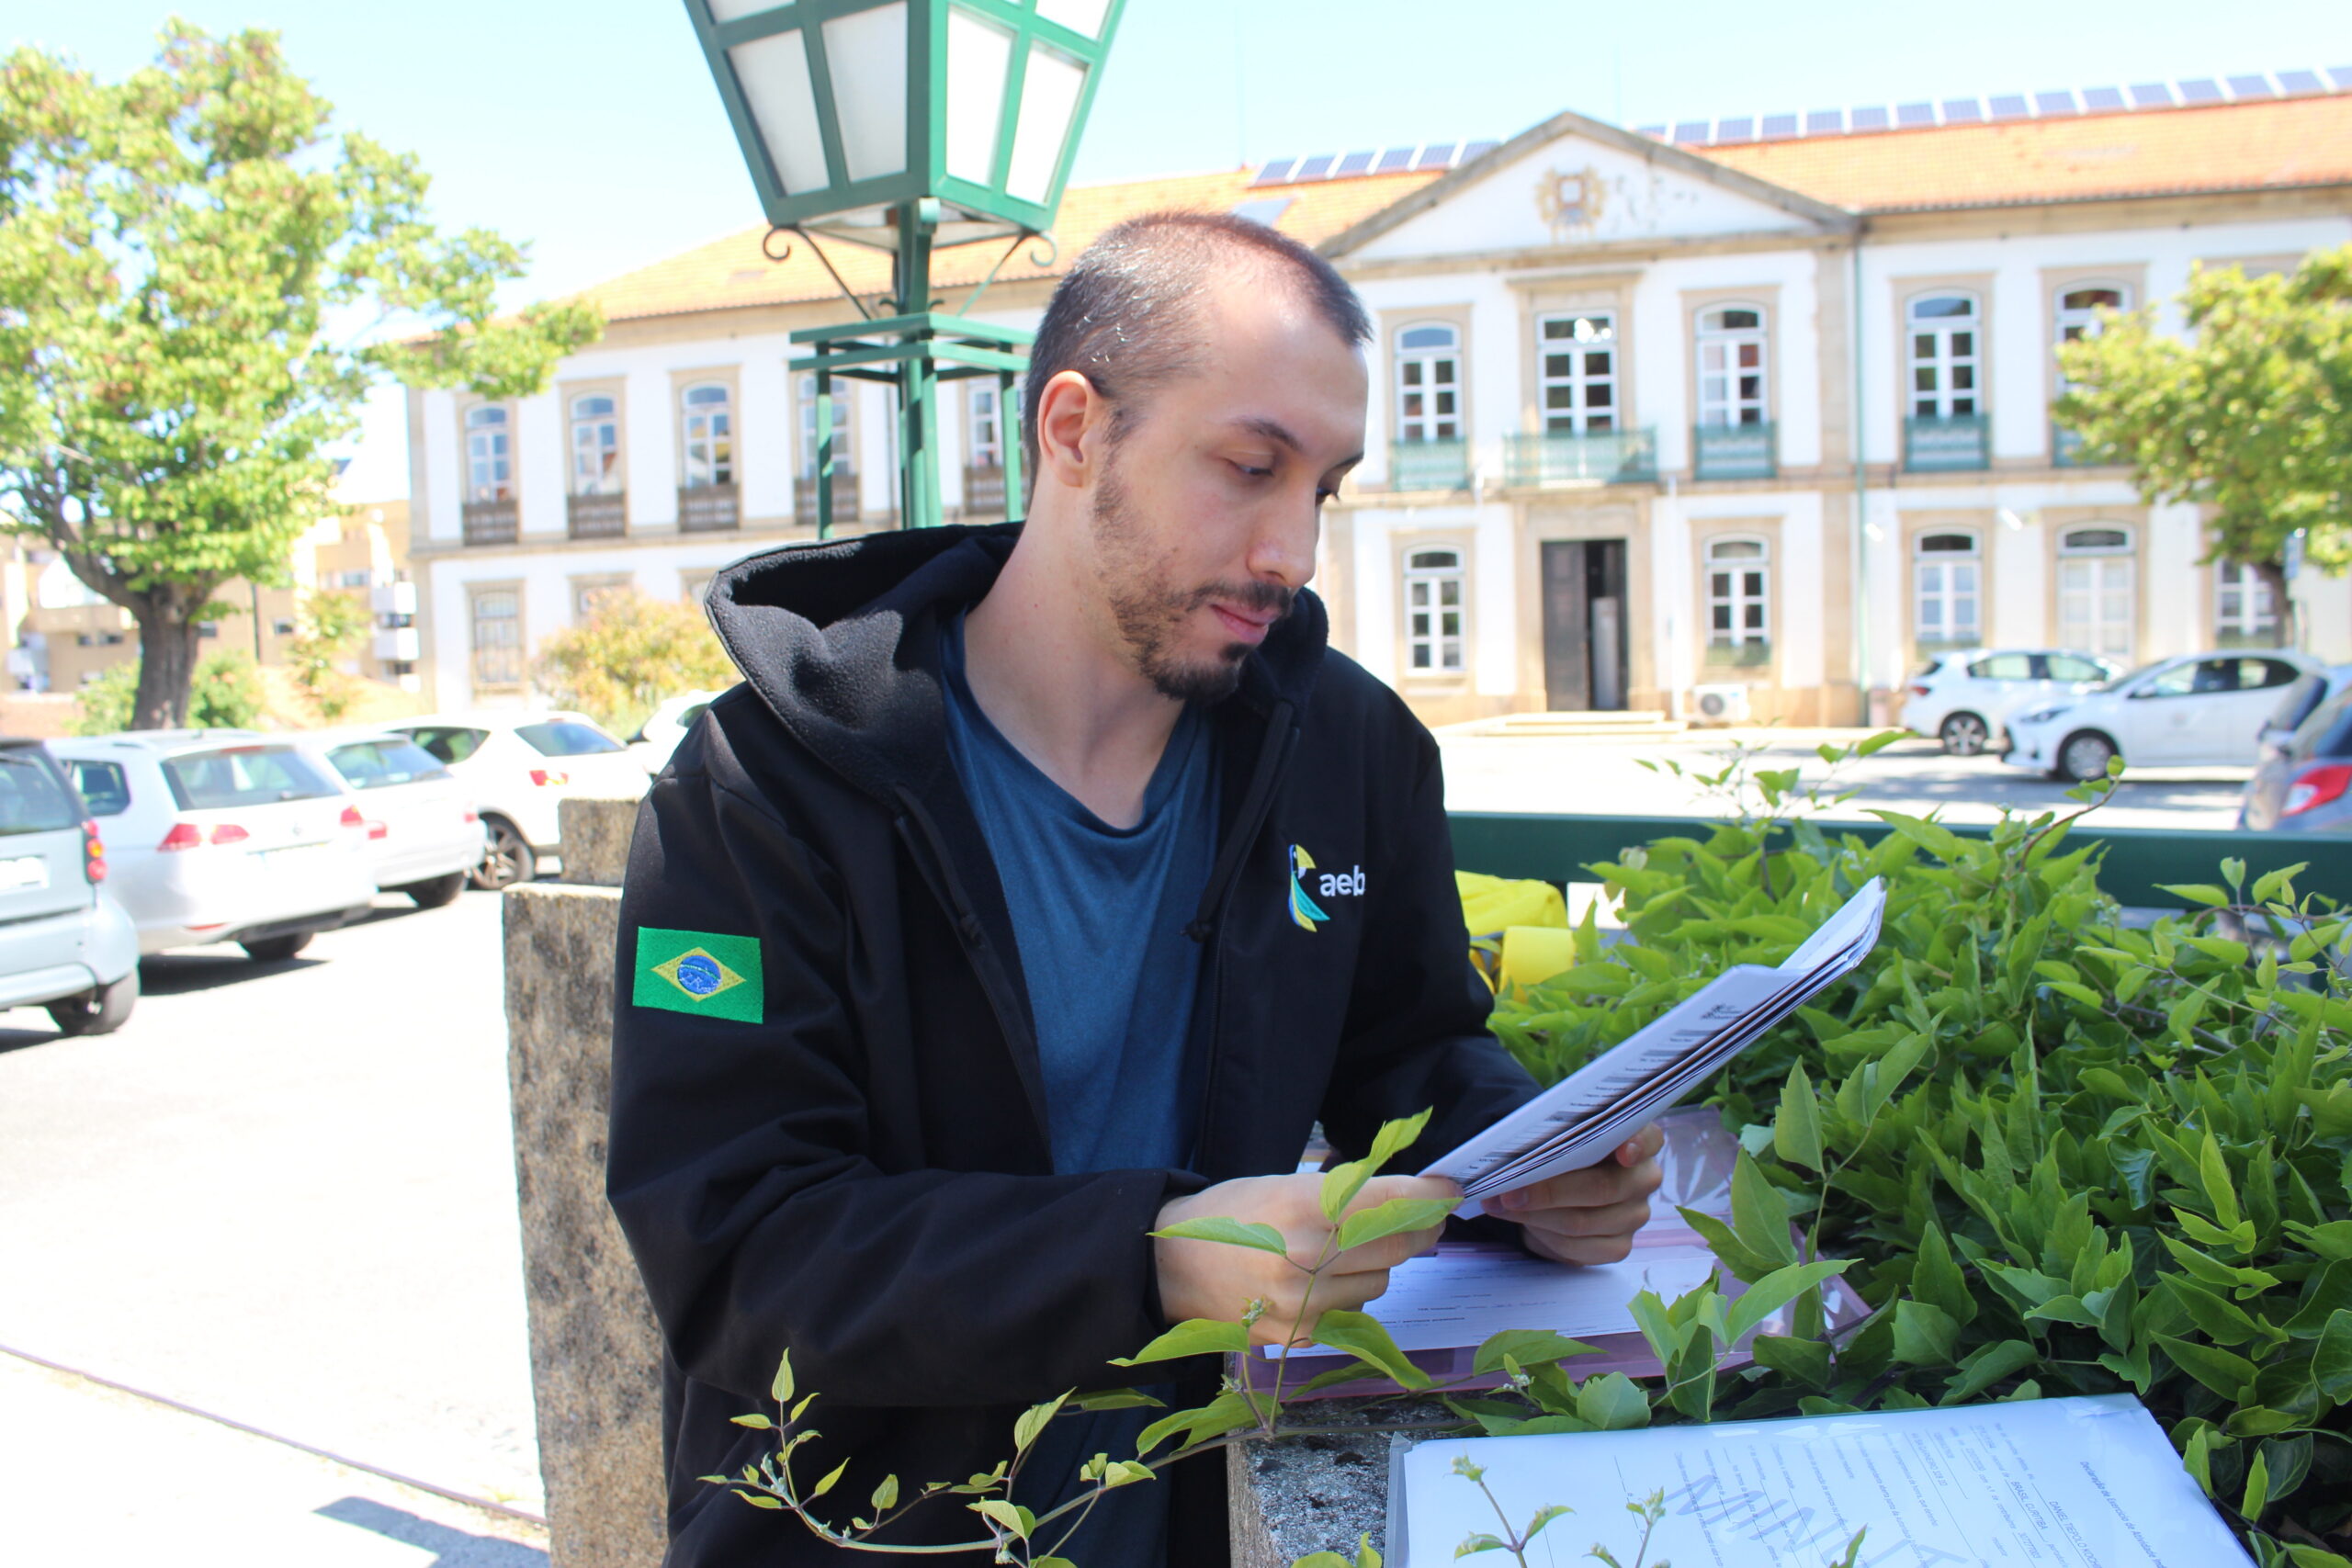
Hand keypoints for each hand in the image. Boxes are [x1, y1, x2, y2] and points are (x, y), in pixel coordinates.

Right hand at [1153, 1172, 1457, 1346]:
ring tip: (1347, 1248)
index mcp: (1306, 1209)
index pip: (1394, 1203)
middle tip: (1426, 1217)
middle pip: (1401, 1246)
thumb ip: (1343, 1190)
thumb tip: (1404, 1192)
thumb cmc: (1230, 1215)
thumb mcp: (1284, 1182)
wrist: (1171, 1268)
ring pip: (1381, 1282)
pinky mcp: (1302, 1334)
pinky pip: (1352, 1310)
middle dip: (1422, 1229)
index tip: (1448, 1189)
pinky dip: (1349, 1291)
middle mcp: (1311, 1259)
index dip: (1432, 1196)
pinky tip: (1322, 1277)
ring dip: (1379, 1263)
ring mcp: (1308, 1303)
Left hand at [1485, 1123, 1664, 1265]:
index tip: (1622, 1152)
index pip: (1648, 1139)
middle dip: (1549, 1190)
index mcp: (1638, 1141)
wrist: (1561, 1189)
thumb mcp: (1560, 1138)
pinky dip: (1542, 1234)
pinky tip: (1522, 1222)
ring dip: (1534, 1215)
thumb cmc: (1562, 1154)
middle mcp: (1644, 1178)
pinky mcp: (1619, 1246)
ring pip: (1581, 1221)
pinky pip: (1577, 1247)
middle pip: (1602, 1188)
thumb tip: (1517, 1155)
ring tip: (1500, 1204)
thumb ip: (1555, 1140)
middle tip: (1508, 1191)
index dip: (1636, 1146)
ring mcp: (1635, 1215)